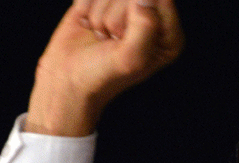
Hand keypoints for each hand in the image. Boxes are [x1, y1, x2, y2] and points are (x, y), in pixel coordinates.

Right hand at [25, 0, 183, 135]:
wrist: (68, 79)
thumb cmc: (103, 74)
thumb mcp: (131, 57)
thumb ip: (145, 26)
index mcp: (170, 36)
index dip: (137, 11)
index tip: (122, 36)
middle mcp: (153, 20)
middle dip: (115, 17)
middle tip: (111, 40)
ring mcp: (128, 9)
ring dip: (98, 13)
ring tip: (101, 36)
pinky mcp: (104, 1)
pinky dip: (84, 6)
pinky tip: (88, 26)